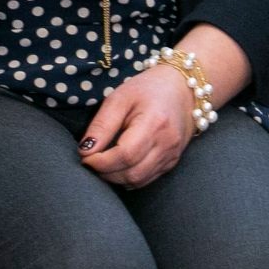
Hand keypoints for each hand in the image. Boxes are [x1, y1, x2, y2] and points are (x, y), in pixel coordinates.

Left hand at [78, 64, 194, 187]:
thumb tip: (85, 151)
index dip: (101, 162)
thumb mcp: (120, 97)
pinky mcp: (172, 161)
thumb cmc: (148, 88)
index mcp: (154, 122)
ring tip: (104, 163)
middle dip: (105, 172)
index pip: (125, 155)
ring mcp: (172, 154)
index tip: (85, 156)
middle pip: (132, 173)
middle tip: (91, 160)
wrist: (183, 87)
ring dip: (116, 178)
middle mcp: (167, 143)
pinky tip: (120, 166)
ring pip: (138, 180)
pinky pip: (147, 179)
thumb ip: (102, 125)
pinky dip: (128, 177)